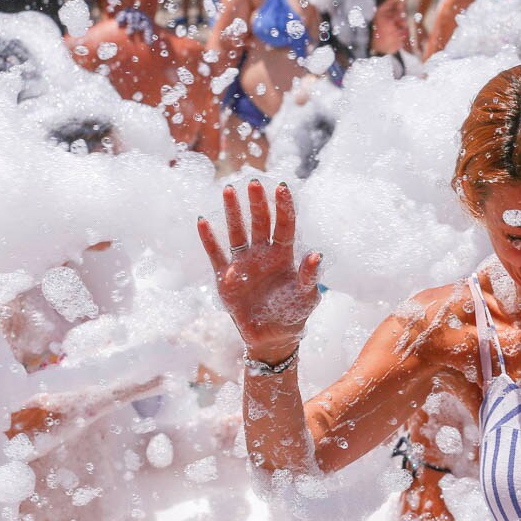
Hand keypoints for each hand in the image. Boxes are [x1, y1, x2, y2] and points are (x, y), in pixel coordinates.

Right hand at [198, 181, 321, 363]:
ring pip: (237, 232)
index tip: (281, 187)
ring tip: (228, 190)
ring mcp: (243, 263)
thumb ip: (309, 276)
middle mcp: (262, 254)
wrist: (272, 338)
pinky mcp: (225, 277)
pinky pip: (216, 254)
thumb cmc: (293, 314)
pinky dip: (209, 239)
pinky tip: (203, 221)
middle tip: (253, 182)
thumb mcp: (306, 297)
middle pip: (259, 222)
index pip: (284, 225)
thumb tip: (317, 254)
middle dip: (257, 203)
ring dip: (233, 212)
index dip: (283, 206)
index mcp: (284, 255)